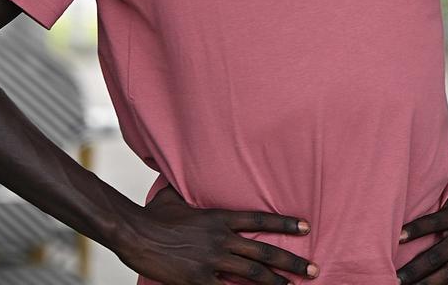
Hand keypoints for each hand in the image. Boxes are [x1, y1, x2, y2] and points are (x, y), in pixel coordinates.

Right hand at [118, 184, 318, 284]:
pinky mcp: (197, 280)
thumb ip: (189, 190)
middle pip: (264, 252)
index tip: (306, 228)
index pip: (260, 220)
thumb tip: (183, 173)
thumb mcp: (176, 197)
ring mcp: (211, 261)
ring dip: (275, 282)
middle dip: (291, 262)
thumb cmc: (154, 215)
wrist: (134, 234)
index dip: (285, 224)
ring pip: (252, 274)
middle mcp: (221, 239)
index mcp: (220, 218)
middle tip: (313, 270)